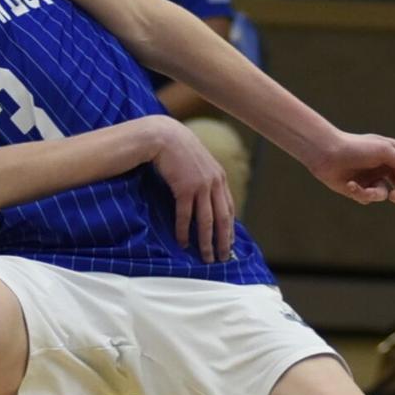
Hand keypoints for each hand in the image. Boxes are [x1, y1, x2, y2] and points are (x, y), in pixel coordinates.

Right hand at [148, 116, 233, 261]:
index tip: (229, 243)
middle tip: (222, 258)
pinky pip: (185, 216)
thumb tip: (206, 196)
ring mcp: (200, 186)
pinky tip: (183, 243)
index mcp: (220, 177)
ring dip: (206, 242)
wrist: (165, 136)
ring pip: (206, 221)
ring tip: (206, 257)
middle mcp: (214, 183)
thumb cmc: (179, 149)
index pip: (229, 209)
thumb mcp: (200, 162)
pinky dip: (184, 231)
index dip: (230, 228)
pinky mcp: (184, 189)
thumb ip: (207, 178)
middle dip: (223, 241)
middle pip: (222, 219)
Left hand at [307, 130, 394, 205]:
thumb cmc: (356, 148)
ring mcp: (372, 178)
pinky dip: (360, 193)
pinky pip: (367, 198)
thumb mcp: (385, 150)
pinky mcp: (359, 189)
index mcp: (393, 153)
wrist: (327, 154)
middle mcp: (384, 166)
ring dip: (375, 194)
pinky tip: (350, 185)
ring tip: (364, 191)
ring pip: (385, 195)